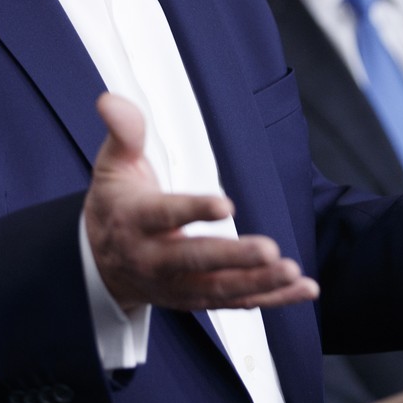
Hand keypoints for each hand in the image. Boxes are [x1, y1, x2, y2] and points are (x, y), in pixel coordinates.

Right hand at [84, 93, 319, 314]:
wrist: (100, 264)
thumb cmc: (116, 205)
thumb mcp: (112, 165)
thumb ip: (123, 132)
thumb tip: (111, 100)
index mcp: (134, 221)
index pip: (164, 215)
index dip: (193, 211)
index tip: (226, 204)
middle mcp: (154, 259)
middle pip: (194, 261)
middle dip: (233, 257)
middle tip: (268, 249)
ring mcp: (176, 285)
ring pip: (218, 289)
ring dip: (257, 282)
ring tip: (291, 271)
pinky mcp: (196, 299)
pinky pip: (236, 302)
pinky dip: (271, 298)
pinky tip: (302, 288)